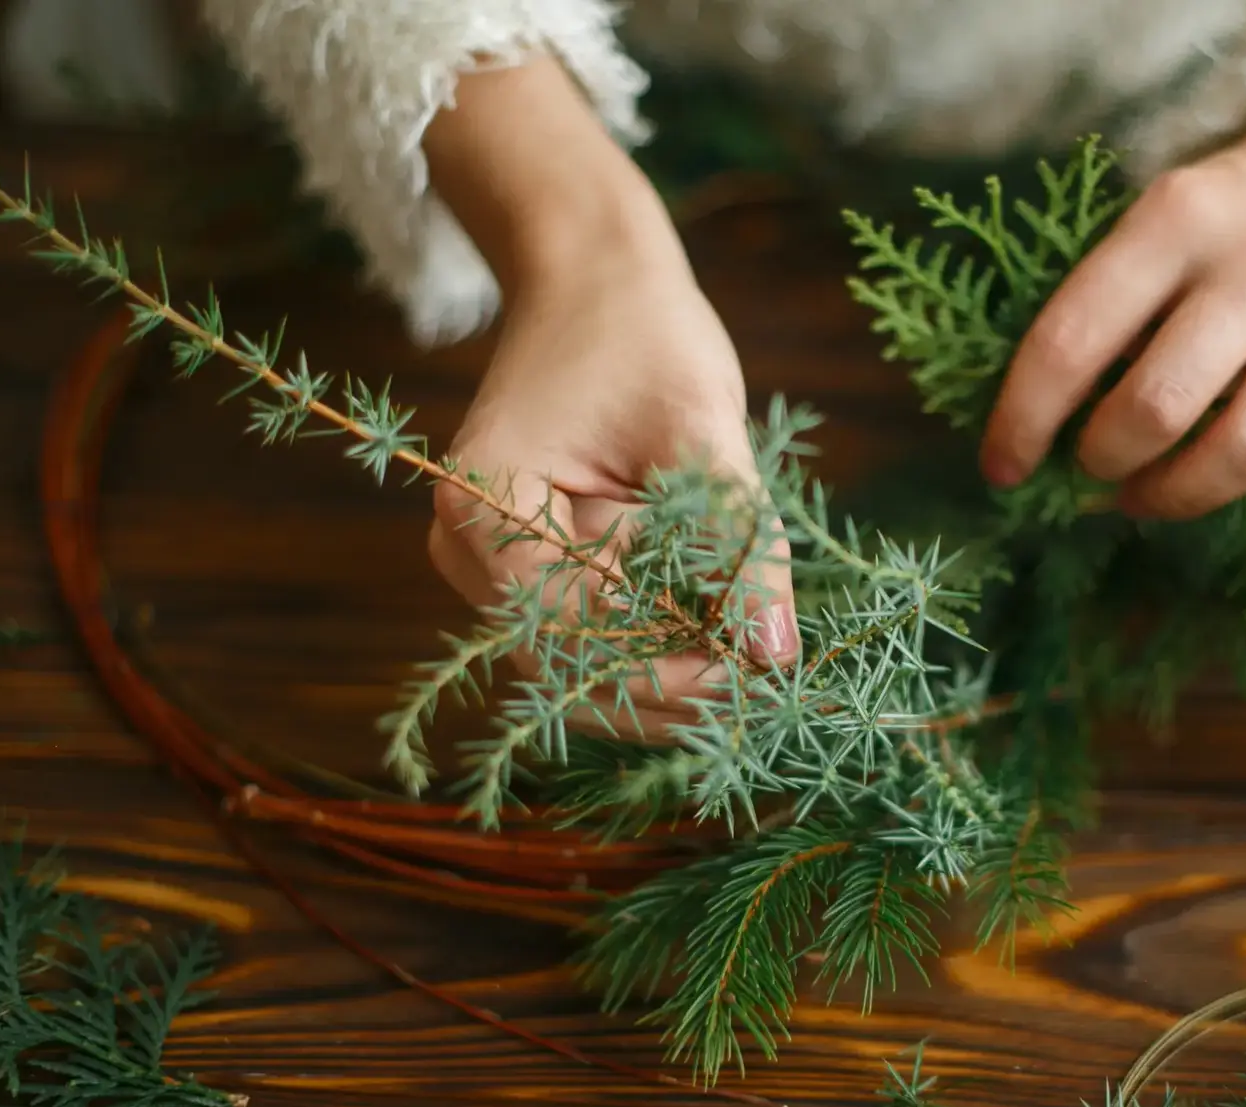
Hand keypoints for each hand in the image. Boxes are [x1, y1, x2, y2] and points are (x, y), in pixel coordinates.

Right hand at [430, 250, 797, 739]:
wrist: (595, 282)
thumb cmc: (642, 333)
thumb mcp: (702, 429)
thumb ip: (738, 541)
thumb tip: (777, 652)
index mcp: (486, 504)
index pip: (570, 634)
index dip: (664, 670)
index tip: (753, 668)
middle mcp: (468, 551)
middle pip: (571, 670)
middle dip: (672, 685)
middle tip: (768, 674)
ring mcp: (492, 568)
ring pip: (586, 667)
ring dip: (671, 671)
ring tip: (755, 650)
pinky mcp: (530, 571)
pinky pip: (595, 636)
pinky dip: (661, 641)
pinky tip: (724, 628)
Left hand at [981, 110, 1245, 582]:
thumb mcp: (1178, 201)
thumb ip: (1121, 287)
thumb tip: (1048, 406)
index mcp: (1178, 220)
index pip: (1072, 339)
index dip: (1022, 420)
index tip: (1001, 467)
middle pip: (1155, 407)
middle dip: (1102, 460)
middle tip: (1093, 467)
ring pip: (1245, 450)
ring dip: (1179, 497)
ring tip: (1148, 498)